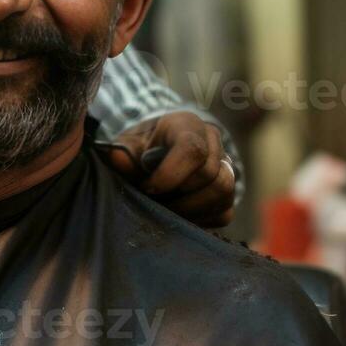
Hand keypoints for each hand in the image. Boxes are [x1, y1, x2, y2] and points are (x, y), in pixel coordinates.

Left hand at [98, 112, 236, 227]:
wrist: (156, 154)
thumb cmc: (141, 148)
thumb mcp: (128, 145)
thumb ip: (123, 152)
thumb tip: (117, 158)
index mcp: (187, 125)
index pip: (192, 149)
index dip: (171, 175)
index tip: (148, 188)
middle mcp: (213, 142)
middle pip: (209, 175)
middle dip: (178, 195)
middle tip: (153, 201)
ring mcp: (226, 166)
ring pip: (222, 193)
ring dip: (190, 209)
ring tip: (165, 209)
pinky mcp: (228, 194)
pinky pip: (223, 213)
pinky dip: (199, 220)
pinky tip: (179, 214)